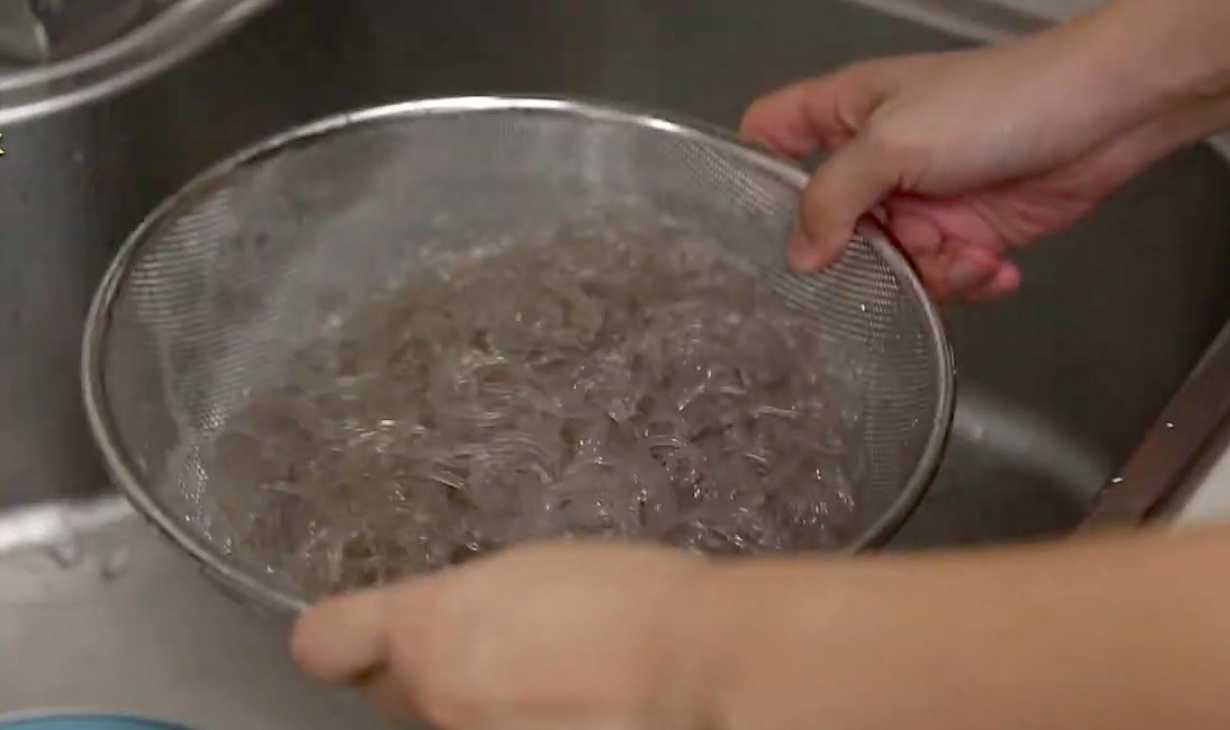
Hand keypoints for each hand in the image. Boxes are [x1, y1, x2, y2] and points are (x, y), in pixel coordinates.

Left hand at [291, 541, 708, 728]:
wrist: (697, 667)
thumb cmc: (627, 597)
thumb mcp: (531, 572)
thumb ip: (469, 604)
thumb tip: (458, 623)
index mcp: (428, 627)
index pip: (327, 642)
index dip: (349, 635)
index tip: (373, 630)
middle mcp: (433, 699)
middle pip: (391, 694)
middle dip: (426, 675)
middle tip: (493, 654)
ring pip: (445, 728)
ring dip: (475, 711)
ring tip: (550, 688)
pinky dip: (518, 728)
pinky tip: (573, 713)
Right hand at [741, 21, 1217, 301]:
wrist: (1104, 115)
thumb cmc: (988, 107)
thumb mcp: (893, 143)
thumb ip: (832, 198)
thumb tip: (799, 259)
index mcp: (843, 116)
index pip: (769, 135)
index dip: (750, 174)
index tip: (741, 228)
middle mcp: (873, 162)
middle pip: (826, 225)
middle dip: (854, 257)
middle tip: (877, 265)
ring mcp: (920, 201)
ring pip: (887, 264)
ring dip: (928, 271)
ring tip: (966, 254)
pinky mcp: (966, 233)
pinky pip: (942, 277)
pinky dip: (969, 278)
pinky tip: (996, 265)